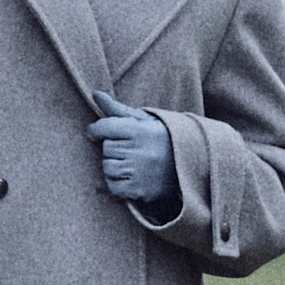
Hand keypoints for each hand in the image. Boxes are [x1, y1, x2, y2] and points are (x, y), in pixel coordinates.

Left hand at [88, 91, 180, 216]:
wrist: (190, 166)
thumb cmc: (161, 139)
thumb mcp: (144, 121)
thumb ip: (117, 109)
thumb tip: (95, 94)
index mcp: (140, 130)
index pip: (106, 127)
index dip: (96, 130)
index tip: (94, 132)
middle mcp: (139, 151)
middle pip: (106, 148)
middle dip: (114, 148)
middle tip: (131, 149)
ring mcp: (139, 172)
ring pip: (108, 167)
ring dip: (115, 166)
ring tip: (133, 163)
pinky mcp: (139, 190)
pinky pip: (113, 186)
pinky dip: (117, 183)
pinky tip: (131, 177)